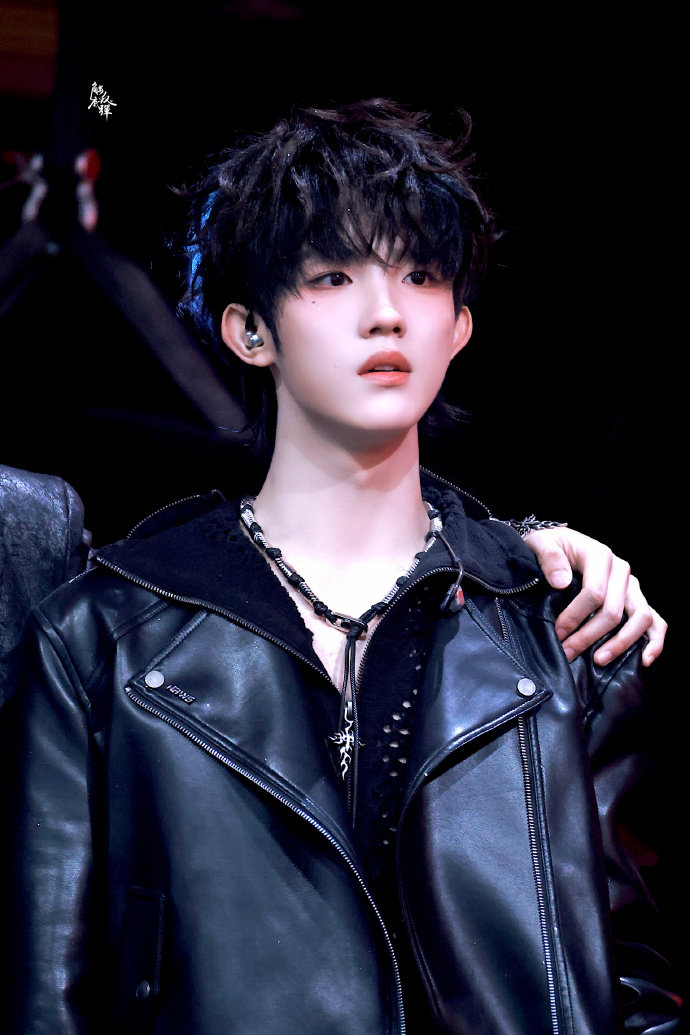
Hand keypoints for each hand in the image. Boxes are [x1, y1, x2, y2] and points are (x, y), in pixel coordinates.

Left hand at [523, 527, 666, 666]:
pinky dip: (654, 641)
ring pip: (640, 618)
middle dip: (588, 636)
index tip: (558, 633)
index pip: (594, 592)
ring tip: (598, 660)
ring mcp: (632, 586)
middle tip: (567, 653)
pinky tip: (644, 660)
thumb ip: (549, 558)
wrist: (560, 545)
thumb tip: (561, 582)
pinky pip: (656, 621)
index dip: (575, 616)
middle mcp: (621, 571)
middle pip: (613, 611)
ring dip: (620, 643)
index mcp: (600, 555)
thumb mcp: (541, 543)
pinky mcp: (636, 600)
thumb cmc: (551, 547)